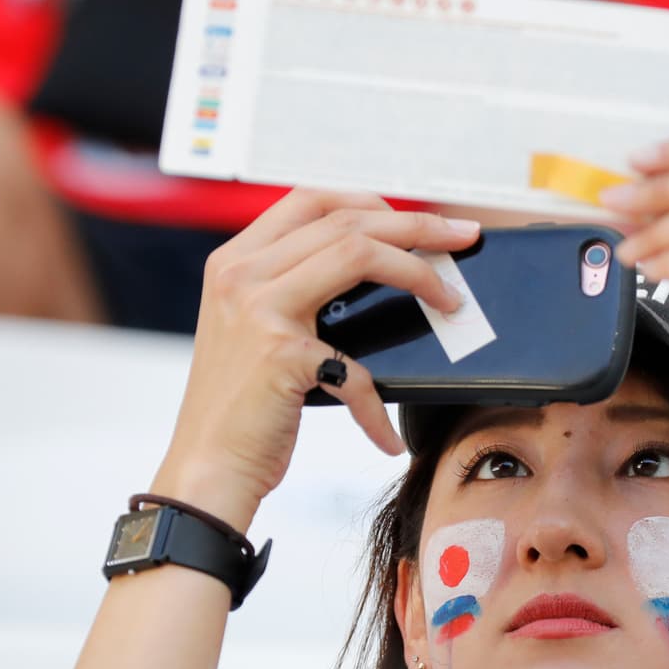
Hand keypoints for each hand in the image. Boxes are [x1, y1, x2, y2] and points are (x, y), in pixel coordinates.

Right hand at [154, 190, 478, 530]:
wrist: (205, 469)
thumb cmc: (243, 410)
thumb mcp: (257, 333)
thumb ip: (296, 293)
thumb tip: (379, 272)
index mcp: (236, 260)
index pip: (312, 199)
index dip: (373, 202)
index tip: (419, 221)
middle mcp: (241, 273)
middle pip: (346, 220)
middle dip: (417, 225)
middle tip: (463, 238)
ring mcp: (257, 308)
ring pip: (358, 254)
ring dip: (420, 275)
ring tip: (452, 303)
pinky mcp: (279, 354)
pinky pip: (354, 367)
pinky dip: (375, 406)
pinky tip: (386, 438)